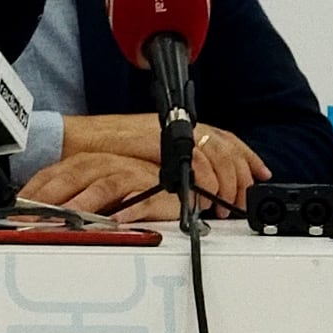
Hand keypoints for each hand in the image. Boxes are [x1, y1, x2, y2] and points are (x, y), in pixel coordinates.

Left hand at [23, 150, 174, 221]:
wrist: (178, 184)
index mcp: (85, 163)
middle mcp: (104, 165)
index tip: (15, 214)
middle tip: (34, 221)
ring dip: (84, 205)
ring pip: (102, 188)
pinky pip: (139, 201)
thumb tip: (32, 216)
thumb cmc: (130, 188)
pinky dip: (128, 211)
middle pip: (72, 179)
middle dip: (51, 201)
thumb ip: (66, 199)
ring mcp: (128, 177)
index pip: (51, 175)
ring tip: (69, 222)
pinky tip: (115, 222)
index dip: (32, 194)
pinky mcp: (152, 192)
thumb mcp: (94, 190)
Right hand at [47, 116, 266, 213]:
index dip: (246, 156)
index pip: (222, 138)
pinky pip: (189, 159)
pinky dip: (201, 179)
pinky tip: (203, 196)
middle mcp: (174, 126)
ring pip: (212, 152)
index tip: (260, 174)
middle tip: (241, 200)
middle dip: (240, 174)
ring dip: (224, 182)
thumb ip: (170, 163)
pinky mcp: (156, 143)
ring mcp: (164, 133)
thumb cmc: (101, 152)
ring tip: (223, 205)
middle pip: (223, 145)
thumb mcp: (144, 156)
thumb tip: (195, 183)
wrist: (72, 143)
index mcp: (175, 127)